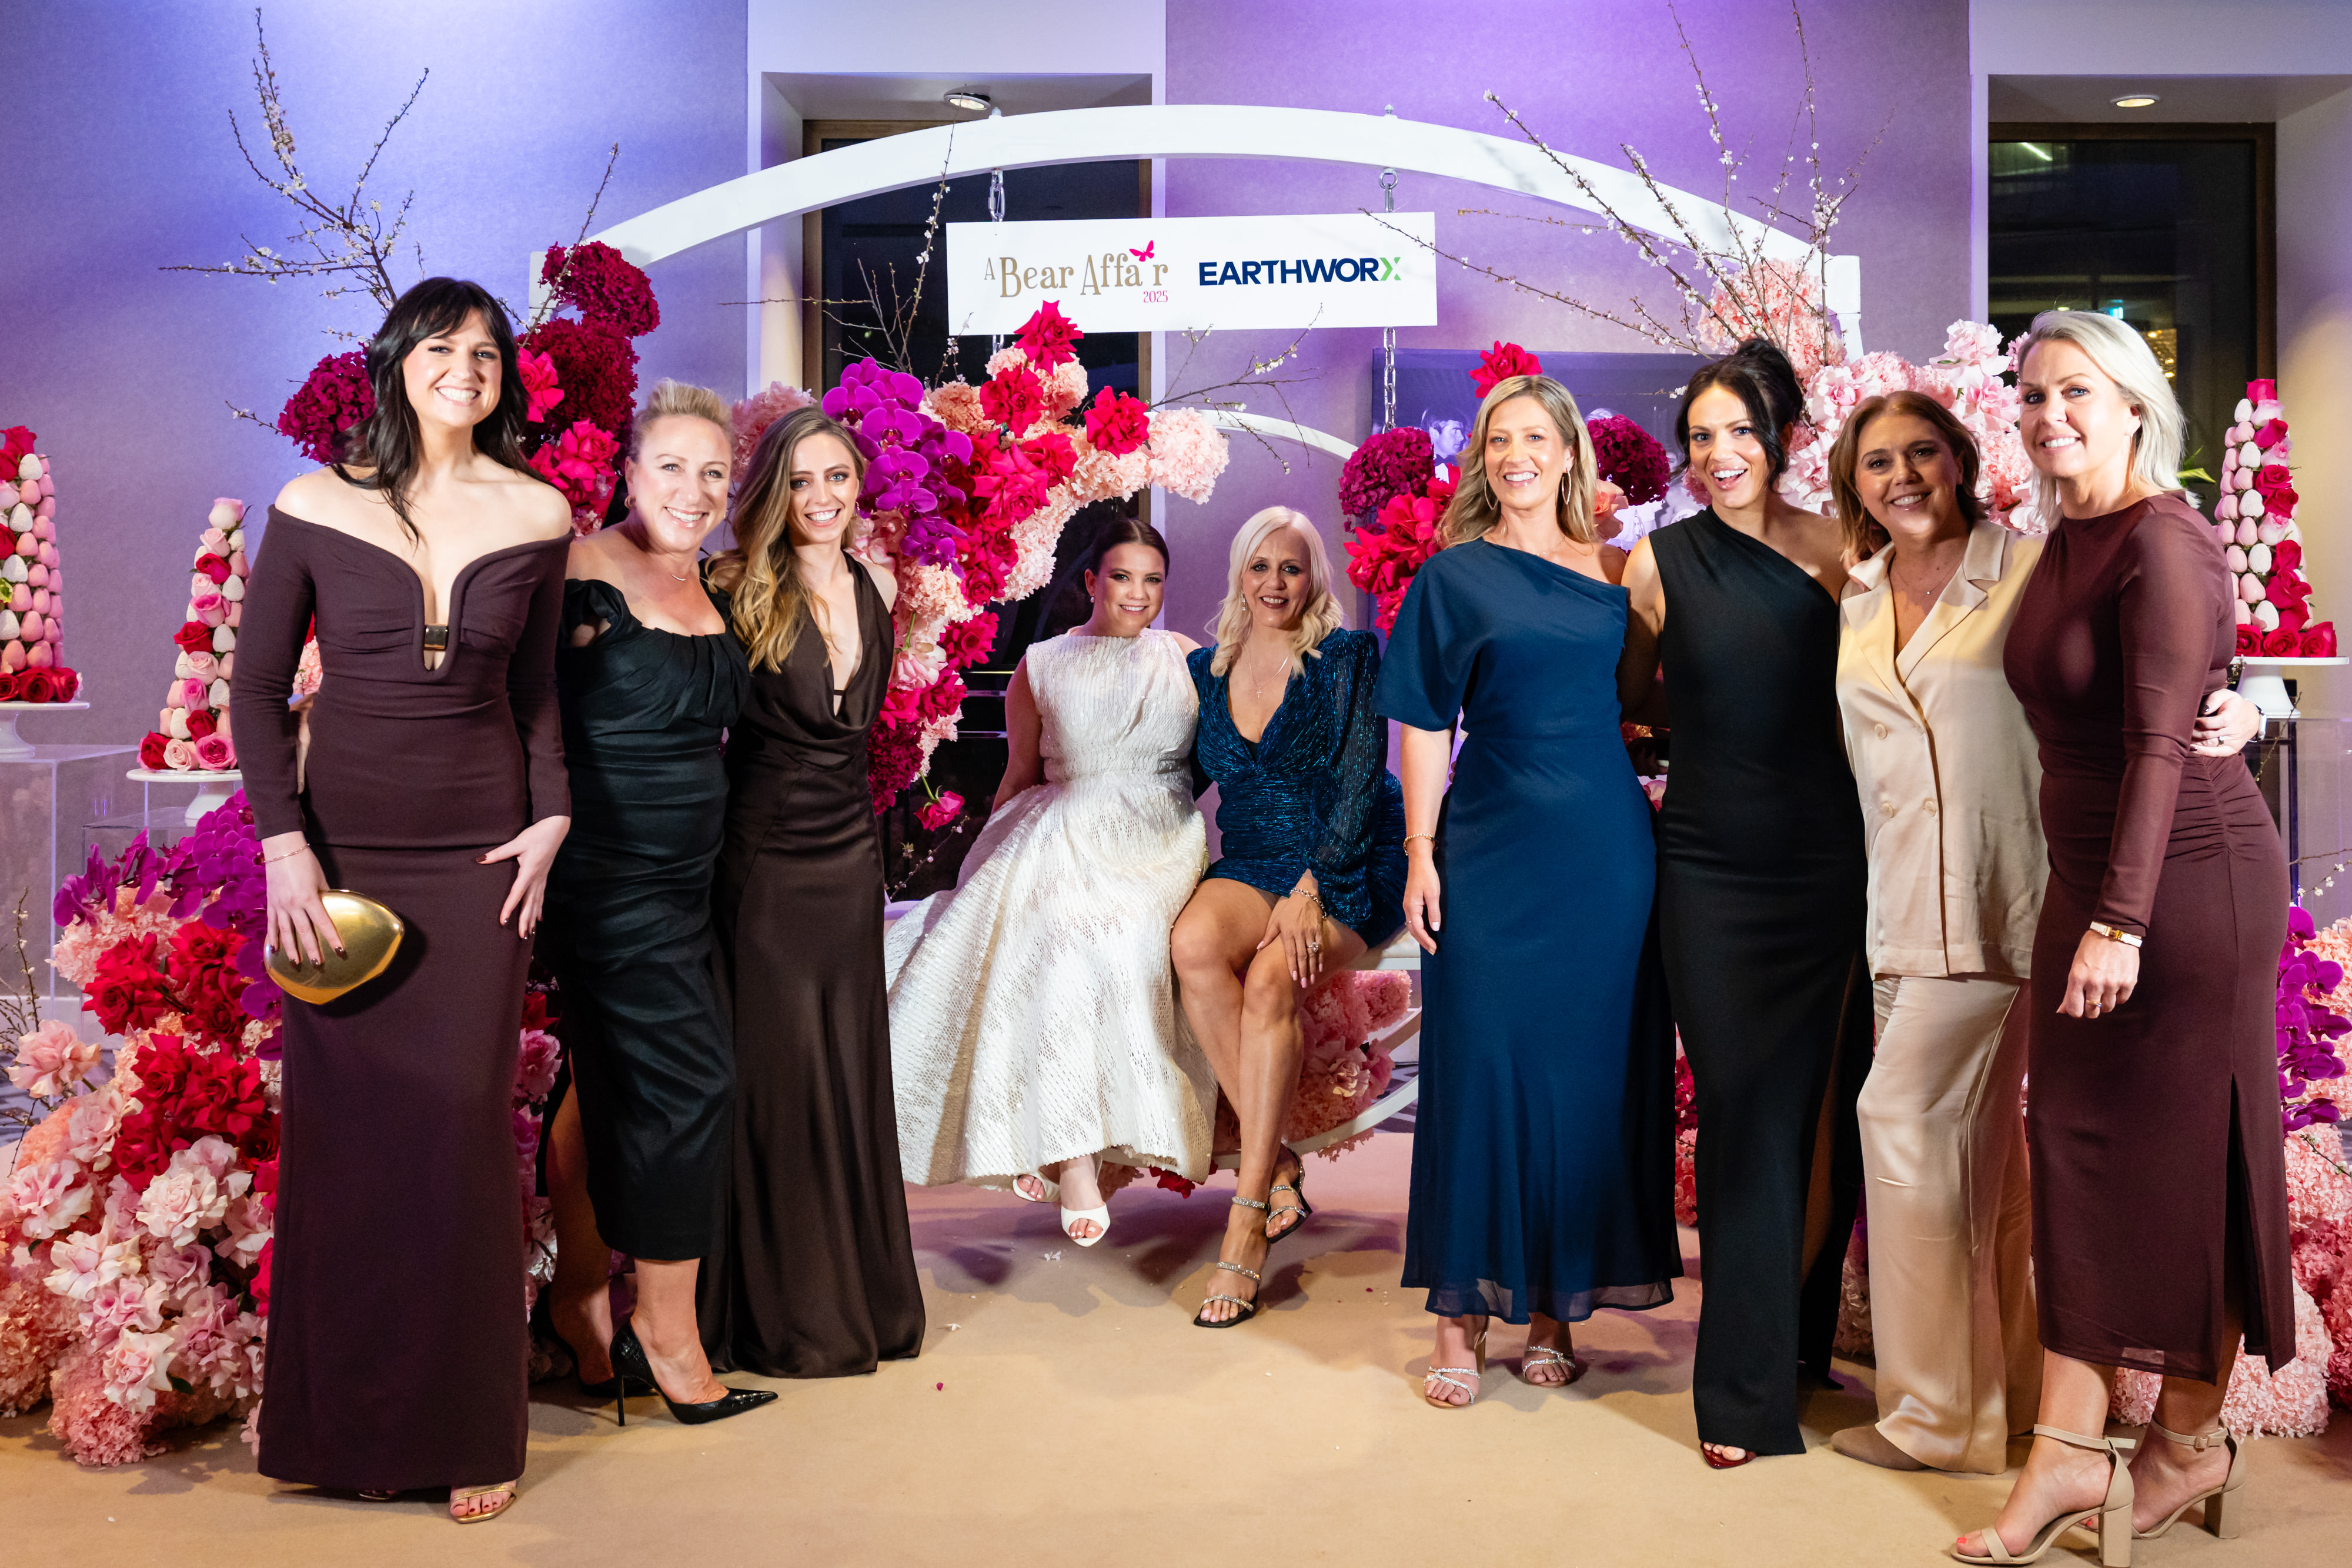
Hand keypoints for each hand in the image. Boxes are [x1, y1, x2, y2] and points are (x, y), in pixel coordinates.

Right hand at [262, 831, 341, 966]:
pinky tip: (274, 949)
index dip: (332, 938)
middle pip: (304, 932)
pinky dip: (273, 937)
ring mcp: (279, 905)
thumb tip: (329, 906)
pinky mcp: (271, 903)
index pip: (323, 923)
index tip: (339, 950)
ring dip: (291, 949)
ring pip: (286, 932)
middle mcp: (293, 905)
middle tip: (317, 964)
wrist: (282, 849)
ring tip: (296, 963)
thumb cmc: (306, 862)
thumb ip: (324, 894)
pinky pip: (272, 923)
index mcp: (309, 898)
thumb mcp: (320, 878)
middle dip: (311, 949)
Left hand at [480, 816, 569, 938]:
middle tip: (522, 937)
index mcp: (529, 872)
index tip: (503, 921)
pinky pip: (541, 897)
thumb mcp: (516, 843)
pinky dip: (539, 909)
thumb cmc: (536, 835)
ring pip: (537, 903)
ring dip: (532, 919)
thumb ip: (499, 853)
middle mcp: (537, 879)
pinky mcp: (544, 877)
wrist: (555, 829)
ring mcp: (542, 879)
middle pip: (530, 904)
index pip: (517, 894)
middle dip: (525, 921)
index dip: (509, 908)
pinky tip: (539, 919)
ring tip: (529, 933)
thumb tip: (480, 860)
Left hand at [1256, 888, 1330, 986]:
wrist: (1305, 896)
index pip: (1290, 952)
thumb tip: (1258, 948)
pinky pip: (1320, 947)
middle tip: (1303, 984)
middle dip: (1303, 971)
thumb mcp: (1276, 920)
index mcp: (1288, 932)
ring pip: (1311, 953)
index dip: (1292, 965)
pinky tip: (1319, 968)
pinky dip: (1320, 958)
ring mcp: (1310, 932)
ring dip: (1312, 968)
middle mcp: (1299, 933)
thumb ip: (1268, 935)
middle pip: (1302, 956)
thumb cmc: (1288, 909)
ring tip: (1311, 979)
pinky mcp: (1318, 930)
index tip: (1293, 977)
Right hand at [1401, 841, 1439, 954]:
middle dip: (1423, 942)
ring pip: (1412, 926)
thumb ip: (1434, 912)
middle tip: (1433, 951)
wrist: (1419, 862)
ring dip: (1420, 936)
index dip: (1426, 940)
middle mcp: (1407, 908)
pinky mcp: (1411, 902)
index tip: (1434, 948)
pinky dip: (1419, 928)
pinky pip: (1413, 920)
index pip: (1418, 929)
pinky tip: (1426, 930)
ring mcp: (1408, 905)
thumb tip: (1434, 928)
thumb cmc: (1427, 876)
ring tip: (1429, 944)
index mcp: (1412, 907)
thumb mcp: (1433, 894)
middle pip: (1413, 930)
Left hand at [2059, 927, 2139, 1018]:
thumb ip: (2069, 991)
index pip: (2075, 1009)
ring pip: (2108, 1007)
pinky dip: (2119, 996)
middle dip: (2091, 1009)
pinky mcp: (2128, 982)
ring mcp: (2112, 983)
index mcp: (2077, 978)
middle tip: (2093, 1001)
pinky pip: (2122, 1000)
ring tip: (2105, 990)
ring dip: (2105, 1002)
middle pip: (2092, 1011)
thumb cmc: (2091, 948)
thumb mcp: (2075, 967)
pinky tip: (2116, 985)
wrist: (2115, 932)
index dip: (2077, 1012)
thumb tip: (2062, 1011)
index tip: (2080, 1008)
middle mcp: (2094, 983)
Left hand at [2191, 689, 2262, 756]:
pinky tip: (2192, 748)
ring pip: (2210, 744)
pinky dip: (2203, 752)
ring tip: (2185, 736)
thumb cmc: (2233, 704)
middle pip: (2209, 734)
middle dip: (2194, 732)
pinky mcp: (2233, 749)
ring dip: (2196, 741)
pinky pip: (2217, 753)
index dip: (2201, 722)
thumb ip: (2214, 699)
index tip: (2193, 719)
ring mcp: (2234, 741)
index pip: (2215, 722)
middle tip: (2184, 728)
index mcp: (2233, 715)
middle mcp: (2235, 730)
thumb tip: (2203, 710)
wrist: (2250, 717)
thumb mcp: (2226, 695)